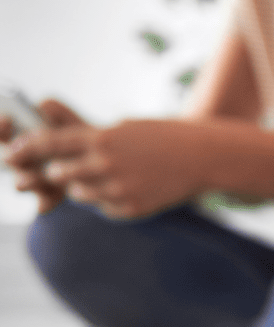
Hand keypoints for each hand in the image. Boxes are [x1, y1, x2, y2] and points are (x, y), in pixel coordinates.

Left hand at [5, 113, 207, 218]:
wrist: (202, 158)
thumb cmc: (161, 137)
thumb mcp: (123, 126)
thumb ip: (85, 131)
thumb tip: (46, 117)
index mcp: (102, 138)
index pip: (49, 143)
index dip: (26, 149)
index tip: (14, 153)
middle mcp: (106, 164)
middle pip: (58, 173)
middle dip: (57, 171)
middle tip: (64, 167)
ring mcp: (119, 189)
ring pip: (79, 193)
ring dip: (83, 186)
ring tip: (108, 175)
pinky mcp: (131, 208)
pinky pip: (103, 207)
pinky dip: (108, 198)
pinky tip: (130, 186)